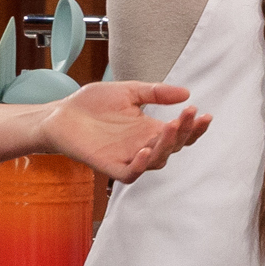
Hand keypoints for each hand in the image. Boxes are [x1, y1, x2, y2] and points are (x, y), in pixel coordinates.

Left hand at [39, 82, 207, 182]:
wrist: (60, 114)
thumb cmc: (91, 104)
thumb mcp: (129, 91)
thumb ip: (156, 92)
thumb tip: (186, 93)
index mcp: (150, 129)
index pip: (180, 134)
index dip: (194, 128)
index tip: (203, 114)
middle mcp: (143, 145)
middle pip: (173, 147)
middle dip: (184, 132)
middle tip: (188, 115)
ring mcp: (128, 157)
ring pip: (157, 161)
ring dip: (166, 145)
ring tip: (170, 126)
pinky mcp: (110, 166)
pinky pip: (130, 174)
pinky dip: (140, 166)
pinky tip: (145, 151)